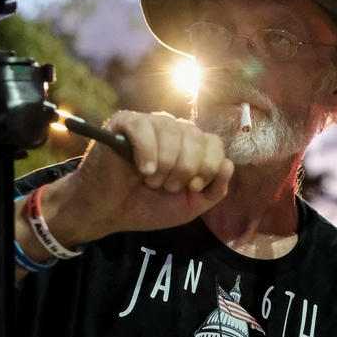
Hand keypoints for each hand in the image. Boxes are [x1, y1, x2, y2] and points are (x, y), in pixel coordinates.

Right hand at [41, 111, 233, 243]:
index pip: (215, 144)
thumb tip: (227, 166)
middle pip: (196, 137)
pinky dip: (147, 152)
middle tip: (165, 187)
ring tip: (150, 181)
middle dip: (184, 170)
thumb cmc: (147, 206)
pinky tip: (142, 169)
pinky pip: (144, 128)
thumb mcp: (189, 205)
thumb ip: (214, 190)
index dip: (208, 168)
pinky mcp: (124, 123)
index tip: (191, 188)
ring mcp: (149, 124)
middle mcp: (173, 130)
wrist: (108, 213)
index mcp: (191, 146)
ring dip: (165, 165)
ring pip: (172, 131)